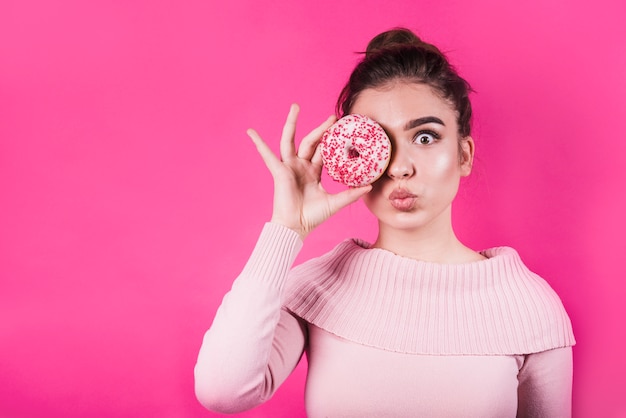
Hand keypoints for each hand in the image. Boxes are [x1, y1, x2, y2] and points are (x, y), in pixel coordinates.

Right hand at [247, 104, 371, 239]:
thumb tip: (370, 186)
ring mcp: (289, 167)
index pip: (323, 151)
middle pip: (310, 142)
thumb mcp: (335, 203)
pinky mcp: (279, 171)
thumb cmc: (313, 217)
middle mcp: (300, 166)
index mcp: (313, 172)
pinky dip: (259, 144)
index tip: (342, 130)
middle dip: (321, 129)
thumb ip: (351, 194)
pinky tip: (251, 132)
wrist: (296, 227)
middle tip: (333, 117)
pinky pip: (267, 155)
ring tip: (295, 106)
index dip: (332, 141)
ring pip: (290, 140)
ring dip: (291, 123)